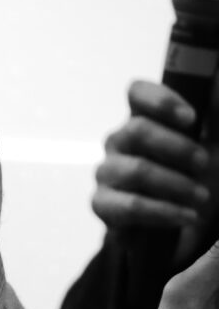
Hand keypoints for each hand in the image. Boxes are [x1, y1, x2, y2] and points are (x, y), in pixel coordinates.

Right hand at [93, 80, 218, 244]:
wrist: (176, 223)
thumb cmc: (191, 178)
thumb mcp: (211, 143)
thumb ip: (211, 116)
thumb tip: (215, 84)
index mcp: (143, 118)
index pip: (137, 93)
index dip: (161, 100)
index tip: (192, 119)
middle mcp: (118, 142)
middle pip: (137, 130)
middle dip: (177, 148)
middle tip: (205, 164)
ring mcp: (107, 172)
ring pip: (137, 170)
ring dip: (175, 184)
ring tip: (202, 198)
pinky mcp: (102, 204)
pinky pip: (132, 206)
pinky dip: (164, 212)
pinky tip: (187, 216)